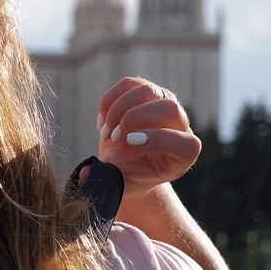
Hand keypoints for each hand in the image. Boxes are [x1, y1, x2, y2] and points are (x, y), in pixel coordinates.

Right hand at [95, 77, 200, 199]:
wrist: (126, 163)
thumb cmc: (127, 176)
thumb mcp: (120, 185)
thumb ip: (107, 183)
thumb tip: (84, 174)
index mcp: (184, 154)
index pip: (186, 143)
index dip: (158, 140)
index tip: (129, 143)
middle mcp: (181, 125)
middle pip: (168, 108)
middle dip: (133, 119)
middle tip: (114, 137)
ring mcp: (164, 103)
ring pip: (146, 91)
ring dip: (117, 110)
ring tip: (106, 132)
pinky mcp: (146, 92)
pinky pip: (128, 84)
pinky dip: (108, 101)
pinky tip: (103, 121)